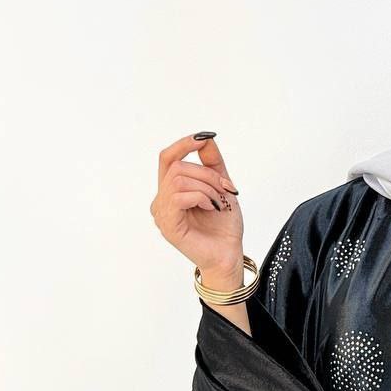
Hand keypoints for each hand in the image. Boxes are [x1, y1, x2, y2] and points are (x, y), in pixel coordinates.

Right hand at [150, 132, 243, 276]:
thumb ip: (212, 163)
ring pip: (178, 179)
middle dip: (207, 174)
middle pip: (177, 167)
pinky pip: (179, 197)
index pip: (167, 158)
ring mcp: (162, 213)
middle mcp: (161, 200)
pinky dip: (201, 197)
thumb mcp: (221, 186)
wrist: (229, 253)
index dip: (182, 144)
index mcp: (171, 190)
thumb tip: (205, 138)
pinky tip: (211, 207)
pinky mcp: (167, 225)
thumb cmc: (224, 225)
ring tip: (218, 202)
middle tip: (226, 188)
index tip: (202, 138)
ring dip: (207, 187)